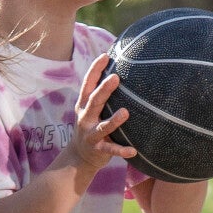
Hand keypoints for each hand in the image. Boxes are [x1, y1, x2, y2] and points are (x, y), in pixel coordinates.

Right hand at [62, 55, 135, 181]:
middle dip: (104, 90)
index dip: (95, 70)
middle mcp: (86, 117)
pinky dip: (121, 150)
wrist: (79, 156)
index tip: (105, 56)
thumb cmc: (91, 125)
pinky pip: (111, 149)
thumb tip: (118, 71)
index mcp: (84, 105)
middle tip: (115, 77)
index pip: (87, 84)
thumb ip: (100, 94)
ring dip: (114, 120)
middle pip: (94, 101)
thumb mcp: (91, 109)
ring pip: (103, 126)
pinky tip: (133, 151)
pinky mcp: (98, 148)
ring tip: (125, 112)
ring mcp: (91, 133)